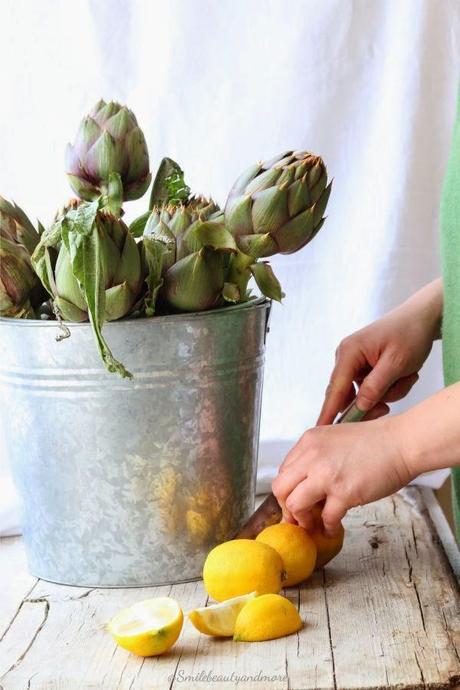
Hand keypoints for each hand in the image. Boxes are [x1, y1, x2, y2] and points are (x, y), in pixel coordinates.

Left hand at [272, 416, 413, 534]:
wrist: (401, 443)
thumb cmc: (375, 441)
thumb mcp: (335, 439)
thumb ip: (317, 456)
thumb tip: (307, 482)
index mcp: (309, 441)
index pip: (284, 470)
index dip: (288, 489)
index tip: (294, 500)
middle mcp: (312, 456)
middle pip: (281, 488)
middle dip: (286, 506)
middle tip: (297, 517)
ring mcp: (326, 475)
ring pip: (294, 504)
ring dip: (301, 519)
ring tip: (312, 525)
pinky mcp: (344, 493)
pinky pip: (325, 518)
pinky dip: (327, 527)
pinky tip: (332, 528)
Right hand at [318, 280, 442, 424]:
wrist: (421, 318)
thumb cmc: (409, 333)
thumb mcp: (396, 362)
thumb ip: (375, 386)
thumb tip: (358, 407)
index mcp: (349, 352)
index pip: (335, 389)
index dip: (328, 412)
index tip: (320, 430)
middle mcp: (346, 357)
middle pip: (348, 396)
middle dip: (372, 401)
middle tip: (391, 403)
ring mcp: (353, 363)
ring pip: (363, 395)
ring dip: (386, 393)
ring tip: (405, 376)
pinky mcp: (363, 368)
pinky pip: (371, 390)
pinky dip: (388, 388)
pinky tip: (400, 376)